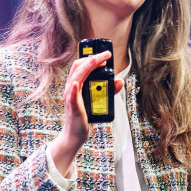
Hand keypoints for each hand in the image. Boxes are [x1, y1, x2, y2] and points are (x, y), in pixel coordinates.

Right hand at [49, 52, 123, 175]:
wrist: (75, 135)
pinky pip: (72, 96)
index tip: (105, 55)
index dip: (91, 57)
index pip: (80, 65)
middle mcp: (71, 89)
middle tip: (106, 55)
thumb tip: (120, 81)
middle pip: (78, 67)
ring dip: (87, 67)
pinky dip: (73, 89)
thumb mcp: (98, 101)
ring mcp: (71, 97)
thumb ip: (109, 91)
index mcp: (75, 85)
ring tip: (98, 60)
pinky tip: (76, 84)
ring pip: (76, 77)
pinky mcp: (73, 107)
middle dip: (92, 58)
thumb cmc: (84, 117)